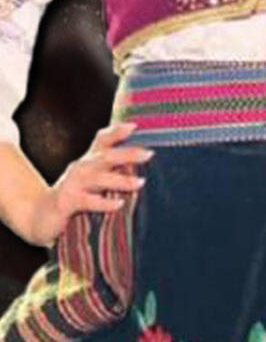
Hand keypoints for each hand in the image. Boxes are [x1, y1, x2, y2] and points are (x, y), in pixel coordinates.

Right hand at [28, 123, 149, 246]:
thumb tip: (145, 161)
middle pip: (104, 156)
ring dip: (120, 180)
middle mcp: (81, 168)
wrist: (40, 215)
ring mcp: (72, 184)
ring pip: (97, 178)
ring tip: (140, 183)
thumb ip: (115, 169)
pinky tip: (119, 204)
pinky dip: (103, 202)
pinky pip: (87, 201)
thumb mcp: (94, 179)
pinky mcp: (66, 202)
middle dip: (127, 154)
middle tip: (149, 154)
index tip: (135, 126)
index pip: (102, 140)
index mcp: (90, 161)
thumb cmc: (75, 195)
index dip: (117, 131)